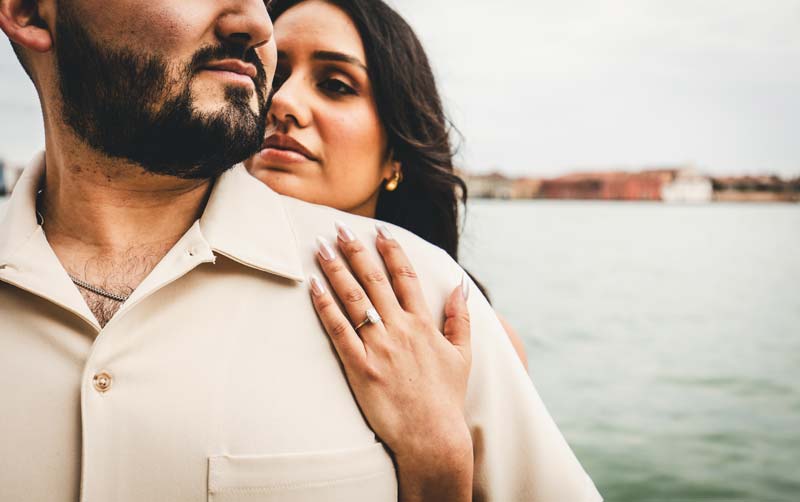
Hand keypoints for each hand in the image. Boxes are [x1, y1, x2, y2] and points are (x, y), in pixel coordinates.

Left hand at [309, 221, 472, 501]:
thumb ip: (460, 318)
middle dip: (356, 250)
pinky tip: (313, 286)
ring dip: (336, 269)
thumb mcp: (463, 355)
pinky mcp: (361, 368)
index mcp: (423, 324)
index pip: (406, 277)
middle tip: (339, 227)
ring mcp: (380, 347)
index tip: (380, 231)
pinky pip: (339, 331)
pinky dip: (325, 306)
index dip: (392, 251)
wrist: (432, 437)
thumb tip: (461, 286)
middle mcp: (401, 329)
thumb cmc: (446, 398)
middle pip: (374, 280)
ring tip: (319, 247)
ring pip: (354, 299)